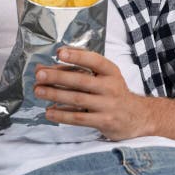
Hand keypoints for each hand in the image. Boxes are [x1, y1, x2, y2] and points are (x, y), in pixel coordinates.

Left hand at [33, 49, 149, 140]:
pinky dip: (62, 115)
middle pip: (81, 80)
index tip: (59, 53)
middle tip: (39, 75)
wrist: (135, 116)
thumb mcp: (103, 77)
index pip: (94, 60)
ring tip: (39, 91)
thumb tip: (45, 68)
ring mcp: (108, 105)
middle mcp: (111, 86)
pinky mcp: (104, 121)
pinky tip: (49, 112)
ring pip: (77, 99)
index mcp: (111, 72)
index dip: (77, 56)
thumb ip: (77, 69)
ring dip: (55, 94)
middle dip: (58, 77)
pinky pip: (79, 118)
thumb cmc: (113, 92)